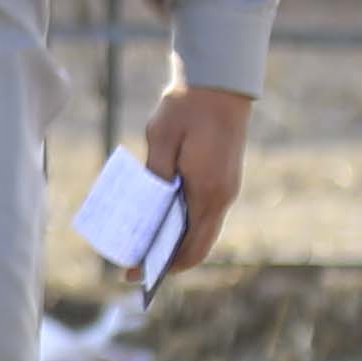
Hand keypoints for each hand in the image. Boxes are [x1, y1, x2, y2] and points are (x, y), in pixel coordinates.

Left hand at [144, 78, 254, 277]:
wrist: (218, 86)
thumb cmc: (186, 110)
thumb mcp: (161, 142)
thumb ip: (155, 176)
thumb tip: (146, 209)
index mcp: (208, 191)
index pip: (191, 244)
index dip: (166, 264)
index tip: (137, 275)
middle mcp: (222, 195)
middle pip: (198, 243)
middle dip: (169, 261)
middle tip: (135, 270)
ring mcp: (226, 188)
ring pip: (202, 229)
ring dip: (177, 244)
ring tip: (143, 250)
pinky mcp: (222, 179)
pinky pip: (204, 212)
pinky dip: (184, 225)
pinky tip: (158, 224)